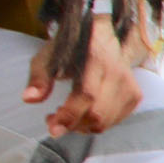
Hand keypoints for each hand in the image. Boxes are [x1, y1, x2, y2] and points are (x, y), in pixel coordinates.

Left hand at [24, 15, 141, 136]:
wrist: (109, 34)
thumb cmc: (75, 46)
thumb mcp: (50, 54)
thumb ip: (39, 77)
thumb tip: (29, 99)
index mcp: (94, 57)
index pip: (86, 94)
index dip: (70, 115)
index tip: (53, 128)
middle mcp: (116, 72)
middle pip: (97, 113)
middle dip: (72, 125)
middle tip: (52, 120)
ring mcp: (129, 84)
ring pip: (105, 121)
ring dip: (82, 127)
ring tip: (66, 115)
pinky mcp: (134, 95)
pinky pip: (114, 121)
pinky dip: (95, 124)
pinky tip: (83, 113)